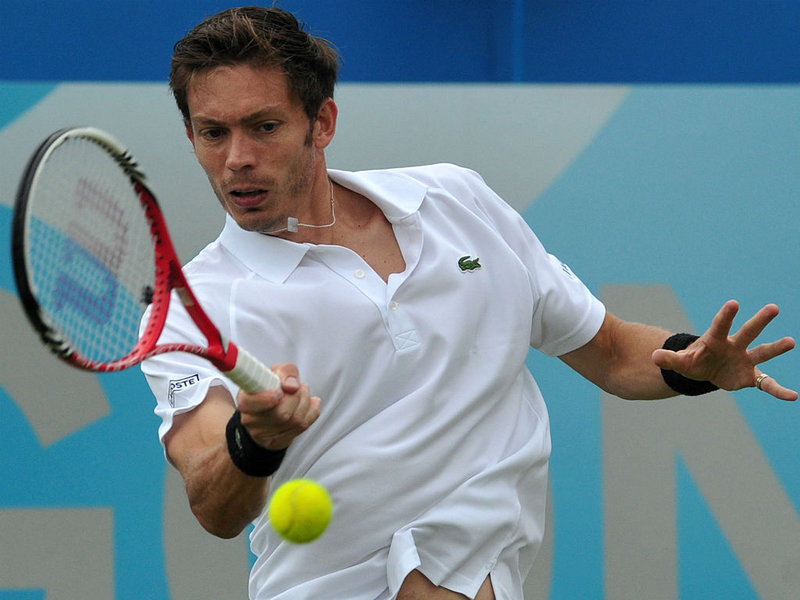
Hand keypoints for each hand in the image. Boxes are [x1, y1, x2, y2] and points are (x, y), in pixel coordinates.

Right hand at [236, 363, 320, 448]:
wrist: (270, 409)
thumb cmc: (271, 387)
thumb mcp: (276, 372)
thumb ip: (286, 372)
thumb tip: (292, 386)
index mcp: (245, 401)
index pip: (251, 403)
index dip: (266, 399)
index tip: (279, 393)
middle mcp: (251, 420)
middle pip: (282, 413)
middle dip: (297, 396)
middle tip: (297, 387)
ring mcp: (264, 434)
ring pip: (296, 420)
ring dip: (306, 401)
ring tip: (302, 392)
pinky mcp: (278, 442)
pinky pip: (304, 425)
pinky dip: (312, 410)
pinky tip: (308, 403)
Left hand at [652, 300, 797, 400]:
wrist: (706, 371)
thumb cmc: (694, 360)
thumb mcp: (680, 362)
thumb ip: (669, 359)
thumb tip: (654, 356)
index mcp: (715, 340)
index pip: (720, 326)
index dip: (725, 315)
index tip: (733, 303)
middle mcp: (734, 345)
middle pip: (747, 331)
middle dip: (759, 320)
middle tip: (773, 308)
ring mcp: (745, 359)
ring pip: (762, 351)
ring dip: (776, 348)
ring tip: (790, 342)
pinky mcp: (751, 376)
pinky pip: (767, 383)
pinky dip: (779, 390)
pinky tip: (793, 396)